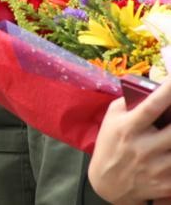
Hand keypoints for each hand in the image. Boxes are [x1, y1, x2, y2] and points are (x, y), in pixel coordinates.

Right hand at [88, 79, 170, 203]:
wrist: (108, 183)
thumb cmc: (110, 144)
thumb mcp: (111, 119)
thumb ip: (129, 103)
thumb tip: (152, 89)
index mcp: (128, 128)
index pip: (151, 107)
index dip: (167, 93)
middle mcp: (143, 147)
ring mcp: (157, 167)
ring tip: (169, 134)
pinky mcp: (166, 184)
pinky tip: (169, 152)